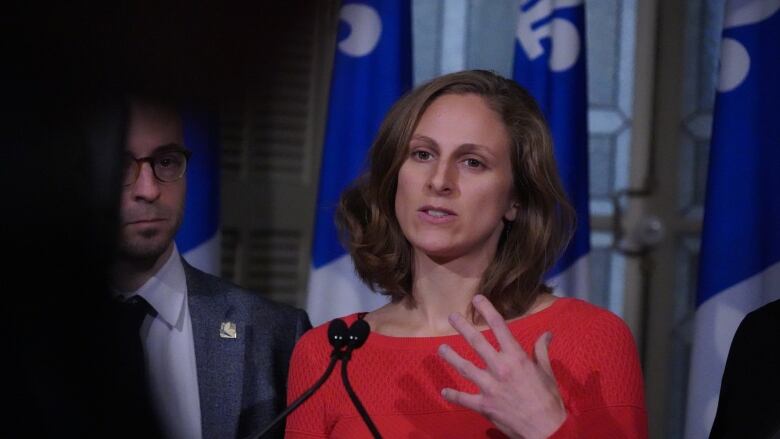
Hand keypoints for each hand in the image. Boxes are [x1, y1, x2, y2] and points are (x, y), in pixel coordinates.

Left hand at [438, 295, 566, 438]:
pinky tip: (444, 391)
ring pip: (464, 367)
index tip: (477, 299)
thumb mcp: (547, 372)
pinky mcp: (483, 405)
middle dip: (462, 327)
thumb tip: (547, 333)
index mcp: (516, 357)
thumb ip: (541, 350)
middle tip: (452, 317)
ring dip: (450, 357)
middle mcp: (500, 368)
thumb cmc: (548, 399)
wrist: (546, 430)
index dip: (487, 311)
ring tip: (440, 349)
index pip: (499, 327)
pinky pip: (463, 398)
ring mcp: (489, 387)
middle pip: (476, 342)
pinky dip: (453, 395)